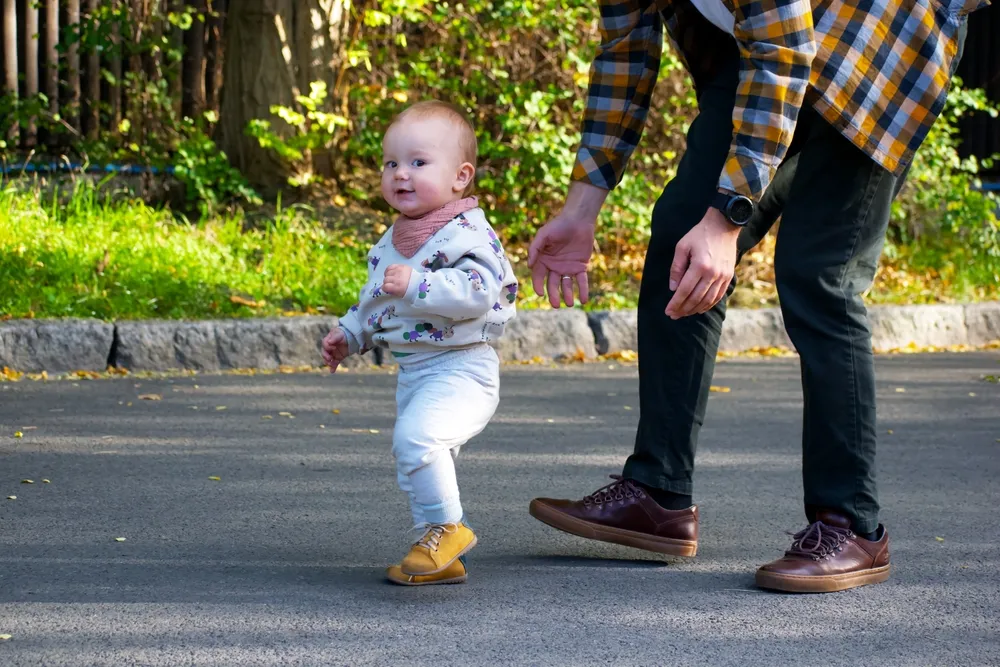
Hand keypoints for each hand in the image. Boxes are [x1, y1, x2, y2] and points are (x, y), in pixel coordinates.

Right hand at [322, 327, 348, 372]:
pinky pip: (334, 363)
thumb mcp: (340, 334)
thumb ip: (335, 337)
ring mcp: (333, 353)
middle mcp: (329, 347)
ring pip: (328, 359)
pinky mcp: (338, 357)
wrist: (352, 337)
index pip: (324, 344)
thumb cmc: (344, 333)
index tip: (334, 348)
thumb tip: (329, 342)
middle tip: (330, 358)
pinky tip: (332, 371)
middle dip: (326, 356)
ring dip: (329, 362)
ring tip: (331, 364)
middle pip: (324, 353)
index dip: (328, 347)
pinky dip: (333, 367)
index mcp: (328, 340)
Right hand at [382, 264, 412, 296]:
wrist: (420, 283)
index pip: (384, 287)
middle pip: (385, 279)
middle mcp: (397, 278)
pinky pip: (390, 266)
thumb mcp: (401, 295)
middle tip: (391, 284)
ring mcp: (399, 271)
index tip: (387, 289)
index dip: (385, 288)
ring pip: (387, 273)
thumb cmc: (410, 290)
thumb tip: (386, 289)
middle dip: (387, 282)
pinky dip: (389, 270)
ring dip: (388, 276)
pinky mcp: (401, 266)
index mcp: (397, 287)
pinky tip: (391, 273)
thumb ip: (392, 292)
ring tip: (392, 278)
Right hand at [528, 182, 606, 307]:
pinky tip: (584, 300)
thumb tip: (529, 265)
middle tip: (555, 305)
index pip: (538, 276)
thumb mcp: (543, 235)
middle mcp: (554, 266)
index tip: (540, 294)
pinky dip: (583, 290)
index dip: (538, 285)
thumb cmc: (558, 226)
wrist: (578, 220)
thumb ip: (535, 249)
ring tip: (569, 304)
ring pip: (567, 285)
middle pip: (552, 284)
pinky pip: (582, 281)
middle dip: (554, 295)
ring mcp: (568, 267)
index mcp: (543, 260)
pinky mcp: (581, 266)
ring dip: (568, 295)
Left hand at [665, 207, 740, 318]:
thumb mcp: (682, 247)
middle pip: (695, 298)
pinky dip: (708, 305)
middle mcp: (713, 273)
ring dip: (694, 309)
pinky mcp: (728, 276)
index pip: (684, 291)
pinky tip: (699, 309)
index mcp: (700, 265)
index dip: (675, 303)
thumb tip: (673, 289)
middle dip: (683, 309)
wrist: (723, 226)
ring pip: (707, 300)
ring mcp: (723, 276)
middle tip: (673, 315)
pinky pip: (718, 296)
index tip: (668, 311)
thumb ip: (676, 268)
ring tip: (684, 314)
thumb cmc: (699, 235)